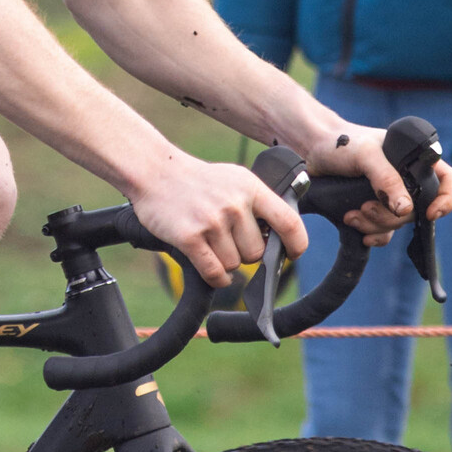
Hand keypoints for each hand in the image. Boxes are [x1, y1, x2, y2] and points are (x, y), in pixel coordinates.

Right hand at [129, 152, 306, 289]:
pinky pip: (215, 273)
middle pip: (257, 253)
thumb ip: (259, 204)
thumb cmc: (198, 181)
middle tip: (230, 241)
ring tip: (212, 244)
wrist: (155, 172)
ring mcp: (212, 221)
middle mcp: (234, 204)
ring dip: (226, 263)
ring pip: (234, 265)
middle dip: (246, 254)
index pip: (288, 222)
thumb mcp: (236, 179)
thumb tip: (282, 238)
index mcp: (251, 188)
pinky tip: (213, 270)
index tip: (292, 254)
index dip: (296, 244)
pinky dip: (217, 278)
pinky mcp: (190, 238)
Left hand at [319, 125, 451, 240]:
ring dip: (376, 225)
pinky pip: (385, 232)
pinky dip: (374, 236)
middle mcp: (406, 178)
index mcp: (414, 159)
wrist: (312, 149)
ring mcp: (390, 195)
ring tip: (352, 215)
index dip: (446, 198)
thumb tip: (406, 209)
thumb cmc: (341, 142)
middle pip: (417, 209)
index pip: (446, 179)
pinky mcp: (374, 208)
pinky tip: (360, 232)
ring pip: (398, 223)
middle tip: (366, 208)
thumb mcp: (366, 155)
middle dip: (392, 216)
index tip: (432, 213)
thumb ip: (386, 179)